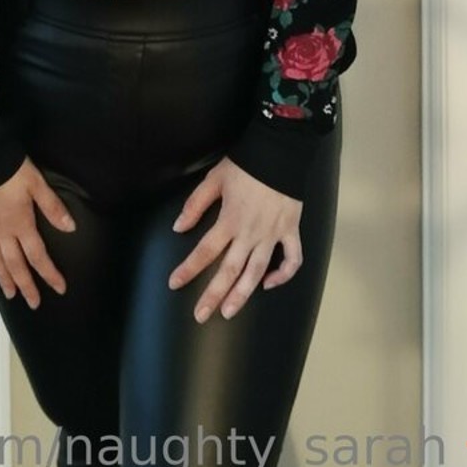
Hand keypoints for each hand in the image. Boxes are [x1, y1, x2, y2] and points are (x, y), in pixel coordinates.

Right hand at [0, 155, 76, 309]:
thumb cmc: (11, 169)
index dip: (50, 273)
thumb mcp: (37, 184)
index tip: (60, 289)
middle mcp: (2, 231)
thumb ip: (53, 207)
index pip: (38, 255)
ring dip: (4, 278)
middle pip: (15, 264)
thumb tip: (71, 228)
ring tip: (9, 294)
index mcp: (21, 224)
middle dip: (26, 285)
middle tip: (33, 303)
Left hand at [167, 156, 302, 322]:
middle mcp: (250, 233)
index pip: (205, 251)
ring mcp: (272, 234)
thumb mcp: (214, 179)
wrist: (280, 151)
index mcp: (229, 220)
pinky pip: (292, 259)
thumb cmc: (246, 164)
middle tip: (200, 315)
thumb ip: (195, 204)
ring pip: (257, 272)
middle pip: (229, 270)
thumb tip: (178, 227)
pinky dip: (283, 275)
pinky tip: (269, 284)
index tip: (174, 283)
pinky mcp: (291, 231)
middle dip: (213, 294)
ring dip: (242, 295)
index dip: (188, 269)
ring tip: (229, 312)